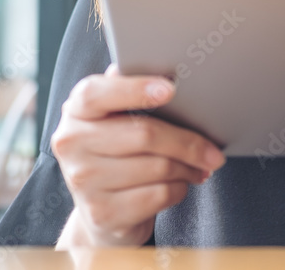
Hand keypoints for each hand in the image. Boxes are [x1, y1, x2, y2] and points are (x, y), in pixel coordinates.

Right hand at [52, 64, 226, 247]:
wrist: (101, 213)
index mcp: (75, 111)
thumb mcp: (114, 120)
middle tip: (213, 150)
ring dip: (189, 167)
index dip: (135, 89)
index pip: (98, 93)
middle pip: (144, 134)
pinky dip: (180, 189)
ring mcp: (83, 181)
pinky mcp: (102, 212)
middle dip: (188, 142)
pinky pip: (159, 194)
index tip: (170, 88)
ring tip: (199, 166)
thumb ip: (127, 92)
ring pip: (158, 167)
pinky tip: (180, 184)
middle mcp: (71, 143)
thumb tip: (167, 71)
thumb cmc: (116, 154)